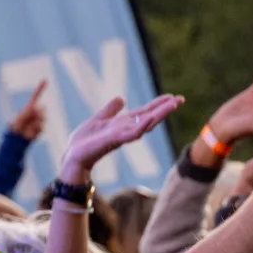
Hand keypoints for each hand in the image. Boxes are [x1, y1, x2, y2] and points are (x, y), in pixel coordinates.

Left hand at [8, 80, 47, 140]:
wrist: (17, 137)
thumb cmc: (16, 125)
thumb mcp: (21, 116)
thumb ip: (30, 111)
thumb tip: (38, 108)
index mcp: (29, 107)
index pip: (36, 95)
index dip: (41, 87)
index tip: (45, 79)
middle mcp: (35, 112)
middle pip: (43, 108)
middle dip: (38, 113)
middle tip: (30, 118)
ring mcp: (39, 119)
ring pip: (43, 118)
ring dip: (36, 122)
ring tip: (28, 126)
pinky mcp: (40, 128)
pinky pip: (42, 127)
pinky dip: (36, 129)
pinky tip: (30, 132)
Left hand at [60, 94, 183, 184]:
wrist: (72, 156)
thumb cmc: (84, 142)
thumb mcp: (98, 119)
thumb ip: (109, 110)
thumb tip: (121, 98)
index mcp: (123, 124)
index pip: (144, 112)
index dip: (158, 104)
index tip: (172, 97)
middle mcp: (126, 130)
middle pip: (149, 117)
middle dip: (164, 108)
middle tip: (180, 99)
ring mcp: (122, 136)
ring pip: (145, 124)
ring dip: (159, 114)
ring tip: (172, 104)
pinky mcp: (114, 140)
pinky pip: (131, 133)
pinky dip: (141, 125)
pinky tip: (150, 117)